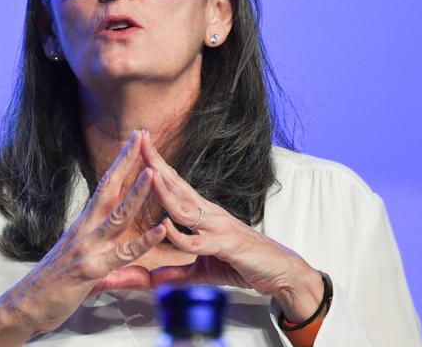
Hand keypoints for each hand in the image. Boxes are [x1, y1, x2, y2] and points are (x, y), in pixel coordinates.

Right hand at [0, 130, 165, 345]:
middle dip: (127, 161)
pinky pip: (122, 254)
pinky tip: (160, 229)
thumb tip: (132, 265)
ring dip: (136, 193)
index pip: (105, 186)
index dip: (120, 163)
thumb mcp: (84, 267)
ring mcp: (87, 247)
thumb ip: (111, 264)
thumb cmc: (52, 285)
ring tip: (154, 172)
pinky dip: (143, 242)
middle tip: (142, 136)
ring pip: (117, 215)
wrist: (24, 306)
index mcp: (84, 224)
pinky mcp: (91, 269)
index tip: (134, 142)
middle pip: (110, 188)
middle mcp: (86, 229)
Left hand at [140, 133, 323, 322]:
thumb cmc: (244, 262)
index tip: (141, 145)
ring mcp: (218, 227)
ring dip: (165, 191)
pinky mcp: (226, 245)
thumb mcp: (203, 270)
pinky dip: (180, 235)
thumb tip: (154, 281)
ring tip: (148, 173)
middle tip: (140, 140)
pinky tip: (165, 225)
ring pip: (185, 208)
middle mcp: (209, 214)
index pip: (176, 184)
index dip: (158, 166)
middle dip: (157, 164)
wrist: (281, 272)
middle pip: (177, 185)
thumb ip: (178, 273)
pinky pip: (197, 240)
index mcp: (202, 213)